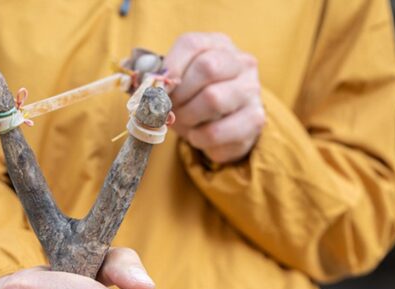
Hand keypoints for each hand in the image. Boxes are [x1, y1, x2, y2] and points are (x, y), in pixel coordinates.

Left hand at [164, 33, 265, 164]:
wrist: (229, 126)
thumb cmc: (198, 99)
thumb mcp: (181, 83)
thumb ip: (161, 79)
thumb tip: (139, 84)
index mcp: (221, 45)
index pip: (192, 44)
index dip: (170, 66)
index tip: (158, 87)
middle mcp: (242, 64)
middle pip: (207, 68)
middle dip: (180, 93)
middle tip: (169, 109)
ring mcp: (252, 92)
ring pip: (213, 99)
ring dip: (188, 116)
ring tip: (184, 123)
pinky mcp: (255, 120)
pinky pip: (217, 132)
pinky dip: (199, 138)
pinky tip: (198, 136)